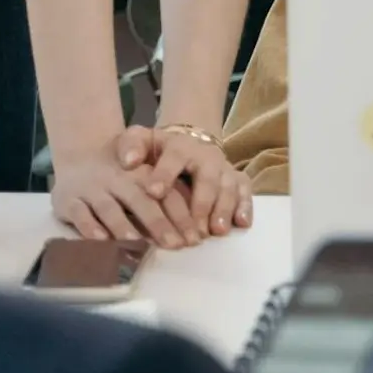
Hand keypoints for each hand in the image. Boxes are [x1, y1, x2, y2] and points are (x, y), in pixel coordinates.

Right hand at [52, 128, 186, 248]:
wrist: (79, 156)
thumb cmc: (122, 175)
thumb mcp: (145, 177)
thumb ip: (167, 198)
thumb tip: (197, 230)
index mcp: (142, 174)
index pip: (165, 194)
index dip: (181, 215)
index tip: (194, 238)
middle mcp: (117, 179)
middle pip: (140, 200)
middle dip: (158, 223)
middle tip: (175, 245)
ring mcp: (92, 189)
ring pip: (109, 207)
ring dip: (123, 225)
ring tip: (136, 242)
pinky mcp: (68, 200)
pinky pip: (79, 214)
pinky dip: (89, 227)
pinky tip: (100, 240)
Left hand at [137, 125, 253, 246]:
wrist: (185, 143)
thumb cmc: (157, 150)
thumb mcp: (141, 141)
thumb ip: (130, 145)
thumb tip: (127, 161)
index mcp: (179, 146)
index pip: (174, 157)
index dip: (165, 174)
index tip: (153, 192)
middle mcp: (205, 156)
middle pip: (208, 177)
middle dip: (202, 203)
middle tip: (195, 230)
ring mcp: (223, 168)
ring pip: (229, 186)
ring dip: (224, 208)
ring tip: (217, 231)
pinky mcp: (236, 179)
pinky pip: (245, 190)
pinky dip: (245, 206)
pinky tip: (242, 223)